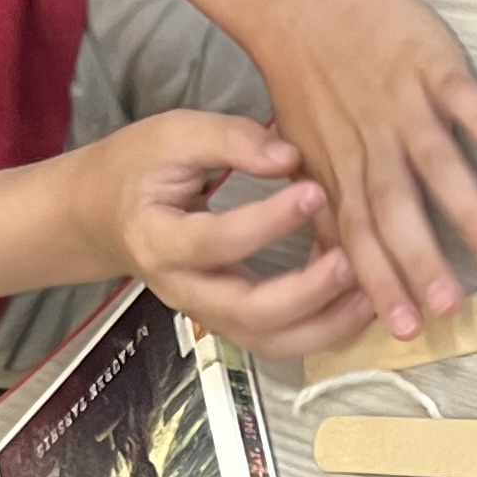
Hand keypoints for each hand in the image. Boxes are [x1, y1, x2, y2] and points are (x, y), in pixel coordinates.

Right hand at [72, 111, 374, 355]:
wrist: (106, 215)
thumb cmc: (140, 168)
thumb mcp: (173, 135)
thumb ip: (230, 140)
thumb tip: (290, 155)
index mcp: (158, 241)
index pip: (217, 243)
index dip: (268, 222)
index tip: (314, 190)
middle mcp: (183, 291)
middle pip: (249, 312)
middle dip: (307, 292)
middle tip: (351, 260)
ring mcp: (210, 315)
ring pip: (271, 341)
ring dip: (326, 324)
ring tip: (370, 291)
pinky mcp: (233, 323)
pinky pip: (282, 341)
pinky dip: (325, 329)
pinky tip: (359, 301)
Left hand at [233, 0, 476, 341]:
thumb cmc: (308, 81)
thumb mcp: (304, 154)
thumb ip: (330, 211)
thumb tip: (341, 270)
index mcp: (343, 172)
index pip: (362, 239)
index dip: (383, 285)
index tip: (408, 329)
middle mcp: (373, 145)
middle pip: (398, 213)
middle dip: (423, 263)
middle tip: (452, 308)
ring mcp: (402, 104)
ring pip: (434, 164)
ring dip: (466, 211)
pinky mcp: (428, 62)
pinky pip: (460, 96)